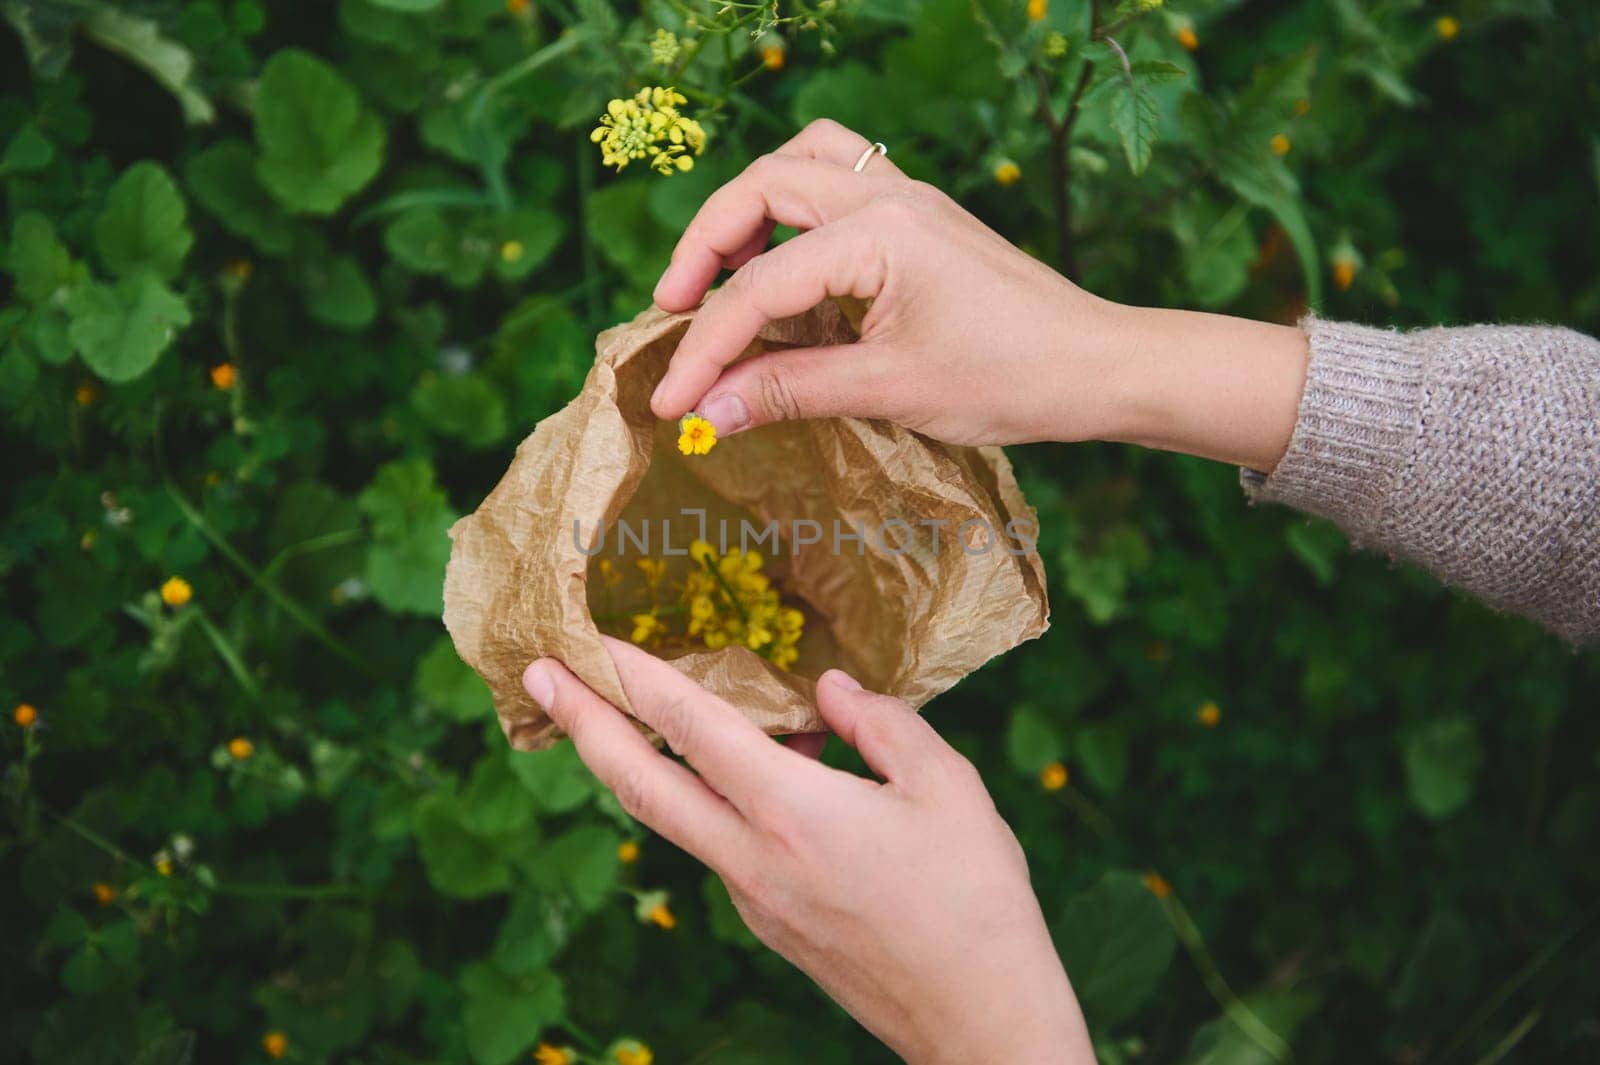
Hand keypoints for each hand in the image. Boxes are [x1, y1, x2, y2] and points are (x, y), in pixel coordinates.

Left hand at [522, 639, 1094, 1064]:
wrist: (979, 1024)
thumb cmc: (977, 901)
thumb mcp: (948, 788)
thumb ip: (881, 723)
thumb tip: (827, 691)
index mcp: (794, 814)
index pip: (691, 727)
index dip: (634, 675)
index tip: (586, 639)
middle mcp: (753, 859)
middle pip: (639, 784)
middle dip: (581, 724)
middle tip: (536, 675)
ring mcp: (752, 901)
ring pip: (673, 819)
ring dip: (636, 762)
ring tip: (630, 709)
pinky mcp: (768, 927)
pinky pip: (721, 846)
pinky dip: (712, 799)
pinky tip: (764, 772)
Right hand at [651, 119, 1309, 470]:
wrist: (1101, 366)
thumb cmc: (1011, 379)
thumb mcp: (890, 391)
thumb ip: (789, 392)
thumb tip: (705, 413)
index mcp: (879, 231)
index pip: (760, 285)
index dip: (705, 348)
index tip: (669, 402)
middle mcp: (889, 196)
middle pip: (762, 187)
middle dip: (706, 248)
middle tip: (676, 311)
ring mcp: (909, 198)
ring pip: (802, 164)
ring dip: (750, 211)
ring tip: (724, 274)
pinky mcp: (923, 218)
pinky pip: (841, 183)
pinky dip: (796, 214)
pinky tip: (789, 268)